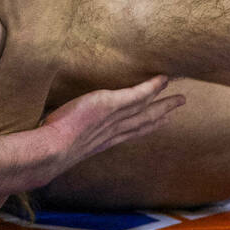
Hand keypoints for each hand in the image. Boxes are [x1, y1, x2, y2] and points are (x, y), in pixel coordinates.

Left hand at [40, 76, 184, 173]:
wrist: (50, 151)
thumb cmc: (49, 147)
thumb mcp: (61, 141)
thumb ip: (65, 135)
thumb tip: (52, 128)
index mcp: (104, 141)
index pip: (129, 132)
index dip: (146, 126)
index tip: (160, 121)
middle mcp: (114, 132)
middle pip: (144, 122)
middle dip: (163, 114)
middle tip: (179, 106)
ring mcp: (114, 118)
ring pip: (146, 109)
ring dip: (164, 101)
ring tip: (179, 95)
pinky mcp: (110, 105)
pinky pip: (137, 94)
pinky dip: (151, 87)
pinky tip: (162, 79)